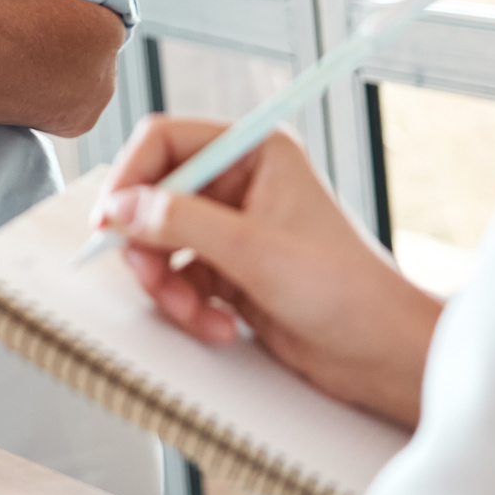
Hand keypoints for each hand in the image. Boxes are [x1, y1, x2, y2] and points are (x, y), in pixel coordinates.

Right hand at [94, 116, 442, 428]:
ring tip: (195, 314)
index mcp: (254, 152)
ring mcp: (234, 228)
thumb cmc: (345, 290)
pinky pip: (181, 278)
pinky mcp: (232, 271)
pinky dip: (187, 306)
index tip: (111, 221)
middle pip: (155, 197)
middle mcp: (241, 183)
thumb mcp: (253, 251)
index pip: (165, 140)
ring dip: (168, 285)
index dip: (131, 178)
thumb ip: (180, 223)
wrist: (384, 353)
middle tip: (152, 280)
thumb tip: (121, 208)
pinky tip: (217, 326)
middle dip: (149, 246)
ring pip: (162, 243)